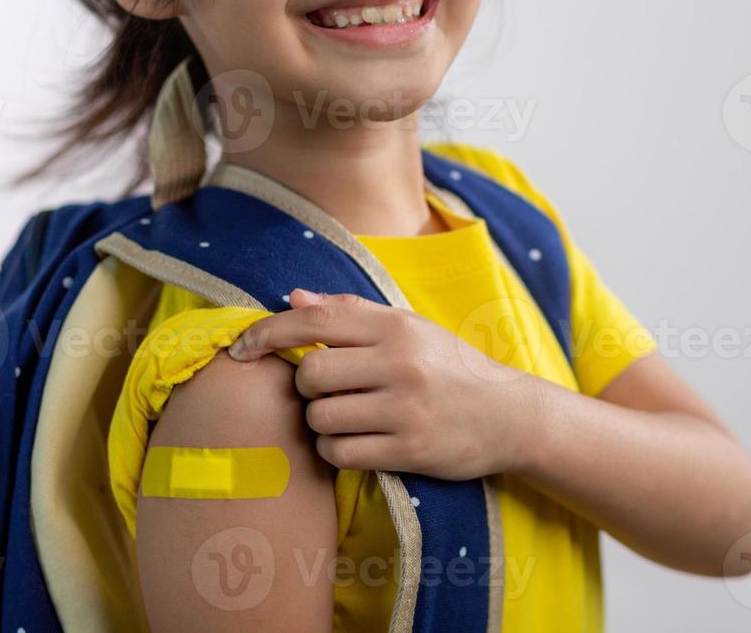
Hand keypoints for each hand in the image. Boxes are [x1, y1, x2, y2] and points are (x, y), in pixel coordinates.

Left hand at [226, 288, 541, 479]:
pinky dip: (337, 451)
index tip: (241, 348)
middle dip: (308, 387)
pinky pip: (340, 453)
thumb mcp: (410, 329)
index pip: (316, 321)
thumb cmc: (450, 367)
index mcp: (397, 326)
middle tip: (329, 391)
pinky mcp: (410, 449)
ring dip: (323, 422)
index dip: (267, 333)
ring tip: (349, 418)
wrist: (509, 415)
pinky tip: (359, 443)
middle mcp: (401, 363)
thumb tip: (292, 297)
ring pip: (321, 417)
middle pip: (311, 373)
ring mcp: (405, 408)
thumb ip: (351, 313)